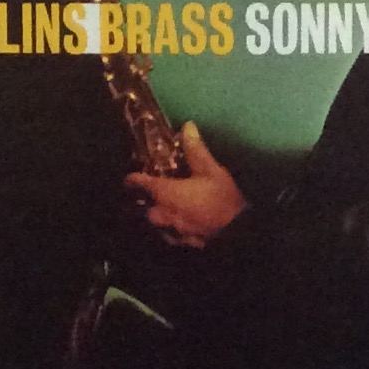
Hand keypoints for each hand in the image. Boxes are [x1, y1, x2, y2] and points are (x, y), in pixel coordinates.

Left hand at [125, 122, 247, 247]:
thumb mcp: (211, 170)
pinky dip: (168, 227)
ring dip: (156, 214)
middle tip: (149, 192)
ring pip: (154, 223)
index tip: (130, 177)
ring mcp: (170, 231)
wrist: (238, 233)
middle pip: (143, 208)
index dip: (133, 179)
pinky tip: (178, 222)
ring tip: (164, 207)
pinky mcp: (180, 242)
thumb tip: (187, 126)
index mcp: (166, 193)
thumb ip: (195, 149)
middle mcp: (162, 213)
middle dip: (143, 200)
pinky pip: (167, 234)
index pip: (139, 184)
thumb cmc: (222, 199)